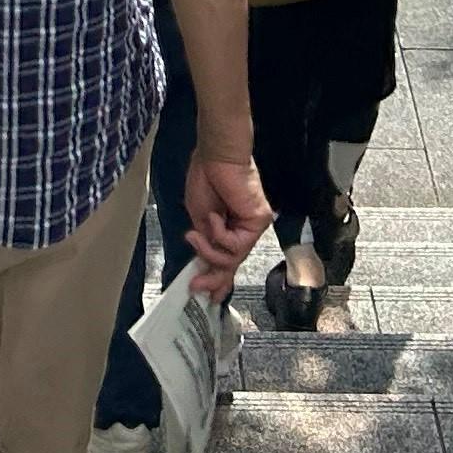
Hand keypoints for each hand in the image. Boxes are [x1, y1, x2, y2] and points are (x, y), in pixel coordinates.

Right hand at [182, 148, 270, 298]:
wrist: (216, 156)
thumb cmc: (205, 180)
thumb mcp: (199, 219)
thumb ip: (206, 242)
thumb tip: (204, 265)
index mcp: (229, 228)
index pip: (226, 259)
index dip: (218, 280)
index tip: (208, 296)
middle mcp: (243, 230)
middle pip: (231, 264)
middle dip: (213, 278)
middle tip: (196, 286)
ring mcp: (252, 228)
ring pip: (232, 258)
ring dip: (209, 251)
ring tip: (193, 235)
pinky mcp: (259, 222)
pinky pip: (236, 245)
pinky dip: (219, 234)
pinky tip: (214, 217)